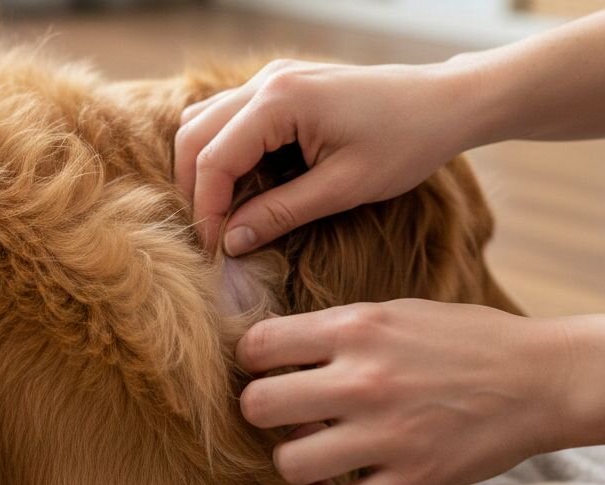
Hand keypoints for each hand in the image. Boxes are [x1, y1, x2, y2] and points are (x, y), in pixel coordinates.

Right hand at [174, 59, 477, 255]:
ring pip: (203, 122)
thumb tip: (232, 242)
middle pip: (194, 136)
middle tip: (212, 236)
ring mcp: (270, 78)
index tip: (214, 252)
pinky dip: (222, 151)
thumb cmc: (405, 143)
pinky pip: (228, 117)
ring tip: (223, 212)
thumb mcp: (343, 188)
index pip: (214, 159)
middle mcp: (266, 81)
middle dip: (195, 189)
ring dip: (204, 168)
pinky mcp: (280, 85)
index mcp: (280, 101)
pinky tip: (243, 184)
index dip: (206, 209)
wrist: (445, 102)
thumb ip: (281, 213)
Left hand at [235, 299, 590, 484]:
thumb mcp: (394, 311)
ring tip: (311, 450)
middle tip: (283, 413)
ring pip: (290, 463)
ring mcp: (388, 435)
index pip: (258, 345)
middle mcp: (364, 380)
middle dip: (260, 411)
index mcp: (356, 328)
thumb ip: (335, 329)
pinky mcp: (413, 480)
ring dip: (292, 460)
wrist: (542, 378)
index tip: (265, 369)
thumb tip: (275, 351)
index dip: (251, 360)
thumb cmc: (464, 339)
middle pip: (258, 406)